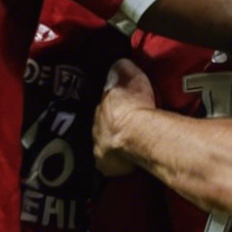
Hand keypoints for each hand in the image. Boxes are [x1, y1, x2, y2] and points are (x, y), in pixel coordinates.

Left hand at [93, 59, 157, 176]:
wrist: (137, 133)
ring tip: (128, 145)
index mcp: (100, 107)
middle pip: (102, 126)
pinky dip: (116, 164)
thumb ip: (122, 71)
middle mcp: (95, 127)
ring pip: (104, 144)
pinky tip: (126, 163)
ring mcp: (98, 148)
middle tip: (127, 127)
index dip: (114, 107)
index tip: (123, 108)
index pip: (105, 105)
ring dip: (113, 144)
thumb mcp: (129, 77)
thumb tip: (118, 65)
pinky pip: (109, 165)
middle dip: (112, 126)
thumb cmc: (134, 105)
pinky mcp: (105, 166)